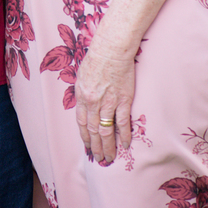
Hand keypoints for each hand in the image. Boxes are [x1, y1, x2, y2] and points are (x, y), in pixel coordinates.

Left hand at [73, 46, 135, 165]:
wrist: (111, 49)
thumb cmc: (97, 58)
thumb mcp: (82, 75)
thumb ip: (83, 91)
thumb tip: (84, 103)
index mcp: (82, 96)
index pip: (81, 122)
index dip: (84, 136)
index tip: (88, 146)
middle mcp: (93, 102)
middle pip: (92, 130)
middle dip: (95, 146)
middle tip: (99, 158)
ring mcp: (108, 102)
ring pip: (106, 130)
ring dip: (108, 146)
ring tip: (109, 157)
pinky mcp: (123, 100)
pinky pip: (122, 122)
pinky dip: (124, 135)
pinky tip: (125, 144)